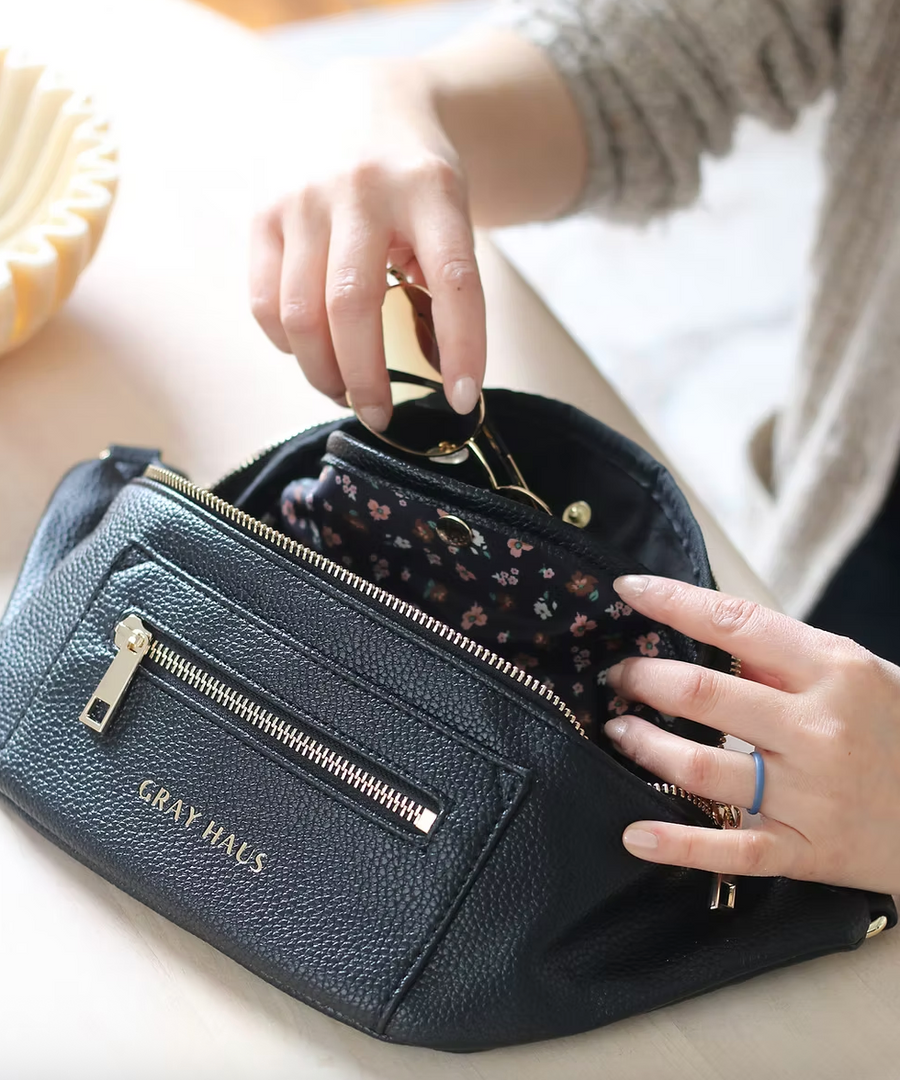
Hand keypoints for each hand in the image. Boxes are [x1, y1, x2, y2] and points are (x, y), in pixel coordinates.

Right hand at [249, 58, 484, 431]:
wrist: (360, 96)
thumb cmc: (413, 175)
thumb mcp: (449, 209)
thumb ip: (442, 277)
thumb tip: (436, 372)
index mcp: (431, 189)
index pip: (454, 281)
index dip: (463, 347)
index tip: (464, 399)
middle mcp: (362, 188)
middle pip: (354, 307)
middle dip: (367, 380)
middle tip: (380, 417)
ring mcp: (303, 198)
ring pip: (300, 313)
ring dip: (322, 371)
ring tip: (344, 392)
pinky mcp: (262, 211)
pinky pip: (264, 300)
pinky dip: (287, 343)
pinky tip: (309, 351)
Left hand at [604, 575, 899, 896]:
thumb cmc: (896, 729)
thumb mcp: (854, 672)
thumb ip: (782, 656)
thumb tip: (703, 633)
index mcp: (832, 670)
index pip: (736, 623)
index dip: (672, 602)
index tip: (628, 592)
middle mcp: (817, 729)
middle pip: (702, 696)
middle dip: (642, 680)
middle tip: (617, 675)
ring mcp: (809, 794)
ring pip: (701, 767)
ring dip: (644, 746)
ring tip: (619, 730)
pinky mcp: (805, 850)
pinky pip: (730, 850)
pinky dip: (676, 843)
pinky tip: (633, 833)